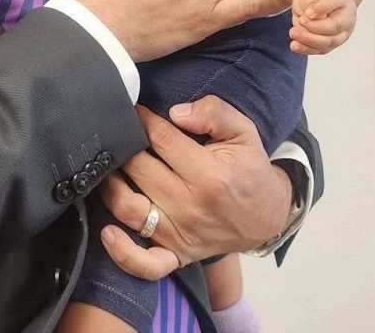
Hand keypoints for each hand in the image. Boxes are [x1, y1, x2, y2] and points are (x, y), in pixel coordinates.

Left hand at [96, 97, 292, 279]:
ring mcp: (180, 234)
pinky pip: (145, 264)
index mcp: (209, 175)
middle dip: (123, 145)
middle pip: (138, 168)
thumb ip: (214, 113)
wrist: (266, 216)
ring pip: (129, 208)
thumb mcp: (243, 131)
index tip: (134, 110)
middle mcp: (190, 206)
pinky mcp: (176, 254)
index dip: (142, 119)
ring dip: (110, 184)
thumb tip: (176, 112)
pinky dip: (122, 252)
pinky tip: (107, 232)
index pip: (160, 138)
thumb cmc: (249, 169)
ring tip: (108, 166)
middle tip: (118, 133)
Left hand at [290, 0, 355, 54]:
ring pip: (324, 45)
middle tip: (299, 21)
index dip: (320, 14)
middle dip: (312, 30)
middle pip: (331, 34)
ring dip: (307, 41)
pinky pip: (317, 50)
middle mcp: (345, 23)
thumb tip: (310, 15)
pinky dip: (305, 49)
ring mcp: (338, 36)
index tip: (307, 12)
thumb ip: (320, 3)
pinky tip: (294, 45)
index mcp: (344, 5)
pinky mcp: (327, 45)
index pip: (335, 10)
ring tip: (293, 33)